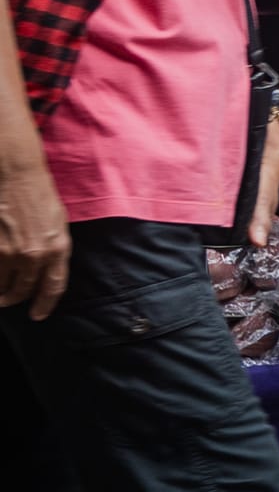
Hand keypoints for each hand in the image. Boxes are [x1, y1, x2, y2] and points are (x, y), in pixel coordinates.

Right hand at [0, 156, 66, 318]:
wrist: (17, 176)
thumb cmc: (39, 197)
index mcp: (58, 248)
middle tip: (8, 300)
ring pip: (3, 285)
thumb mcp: (58, 225)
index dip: (44, 304)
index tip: (37, 315)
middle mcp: (35, 254)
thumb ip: (54, 250)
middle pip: (24, 290)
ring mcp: (11, 253)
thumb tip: (46, 271)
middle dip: (15, 298)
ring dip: (0, 290)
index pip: (53, 287)